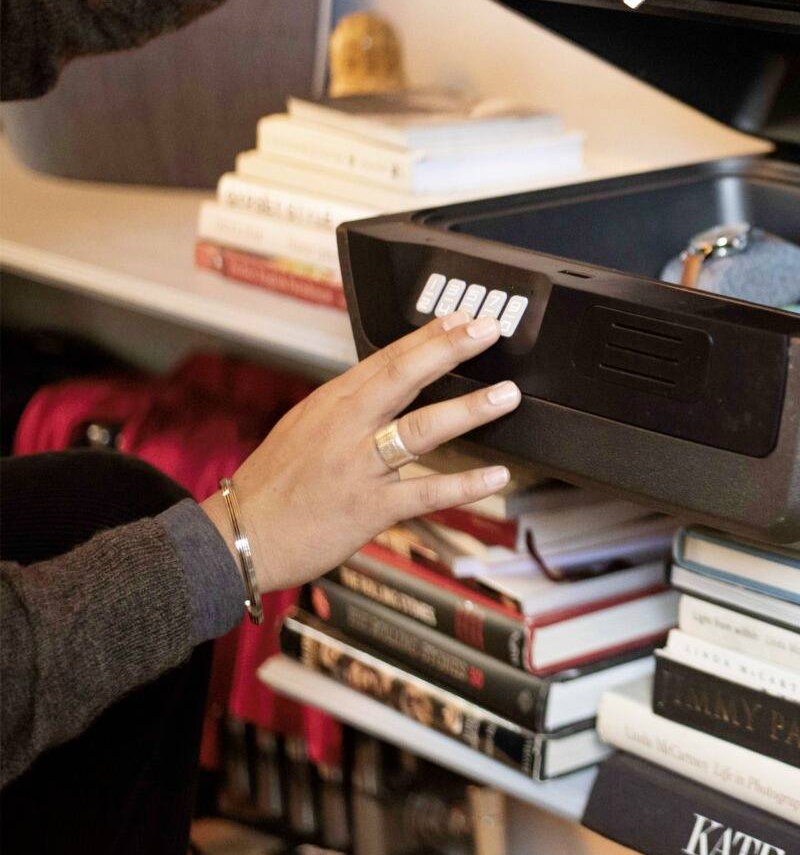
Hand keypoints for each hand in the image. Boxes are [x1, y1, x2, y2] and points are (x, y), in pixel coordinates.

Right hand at [201, 310, 522, 594]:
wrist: (237, 537)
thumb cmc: (274, 483)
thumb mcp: (305, 427)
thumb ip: (350, 405)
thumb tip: (394, 381)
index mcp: (331, 403)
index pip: (386, 358)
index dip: (427, 336)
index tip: (462, 317)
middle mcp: (345, 427)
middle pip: (403, 378)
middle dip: (448, 350)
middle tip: (489, 331)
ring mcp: (358, 467)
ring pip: (420, 430)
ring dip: (467, 411)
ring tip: (506, 395)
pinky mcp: (368, 508)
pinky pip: (425, 493)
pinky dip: (464, 485)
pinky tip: (497, 477)